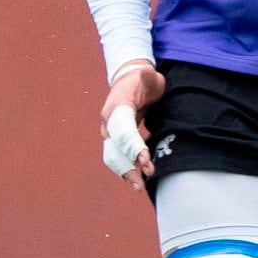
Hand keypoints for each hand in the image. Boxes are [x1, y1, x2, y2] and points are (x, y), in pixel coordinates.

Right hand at [102, 61, 165, 197]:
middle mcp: (109, 123)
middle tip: (143, 180)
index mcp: (116, 108)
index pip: (123, 131)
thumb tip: (147, 70)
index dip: (133, 146)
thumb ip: (147, 76)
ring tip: (139, 187)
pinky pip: (117, 157)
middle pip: (114, 149)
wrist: (130, 81)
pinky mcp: (116, 139)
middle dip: (128, 165)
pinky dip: (125, 169)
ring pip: (113, 156)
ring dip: (125, 172)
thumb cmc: (142, 79)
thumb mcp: (148, 76)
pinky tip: (136, 181)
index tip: (144, 160)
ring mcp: (110, 132)